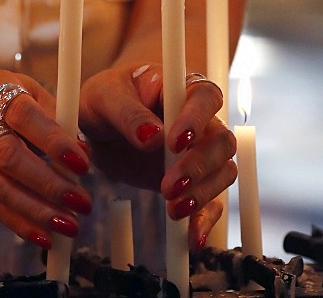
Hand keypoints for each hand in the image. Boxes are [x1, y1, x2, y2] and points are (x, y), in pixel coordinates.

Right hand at [0, 69, 92, 249]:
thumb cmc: (10, 101)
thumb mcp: (32, 94)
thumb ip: (58, 119)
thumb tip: (84, 154)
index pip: (22, 115)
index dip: (52, 141)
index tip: (82, 164)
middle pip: (7, 155)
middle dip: (48, 183)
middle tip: (81, 201)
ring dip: (37, 210)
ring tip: (69, 224)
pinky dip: (20, 223)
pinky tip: (45, 235)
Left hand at [79, 62, 236, 248]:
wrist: (100, 125)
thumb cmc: (105, 98)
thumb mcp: (104, 97)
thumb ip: (128, 113)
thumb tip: (153, 138)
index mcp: (180, 86)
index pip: (205, 96)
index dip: (196, 119)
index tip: (173, 142)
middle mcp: (199, 118)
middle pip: (220, 140)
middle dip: (198, 165)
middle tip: (167, 186)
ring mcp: (200, 151)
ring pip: (222, 171)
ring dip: (203, 193)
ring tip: (173, 209)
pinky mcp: (193, 181)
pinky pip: (213, 201)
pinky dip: (206, 220)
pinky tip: (192, 237)